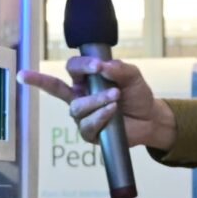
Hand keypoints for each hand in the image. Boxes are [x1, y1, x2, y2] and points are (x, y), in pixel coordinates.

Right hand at [16, 55, 178, 152]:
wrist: (149, 118)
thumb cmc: (136, 95)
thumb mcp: (132, 76)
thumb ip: (119, 69)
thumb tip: (102, 65)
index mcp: (86, 80)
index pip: (73, 68)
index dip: (81, 65)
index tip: (97, 65)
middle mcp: (80, 96)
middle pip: (59, 88)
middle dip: (46, 81)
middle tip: (60, 74)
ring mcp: (83, 116)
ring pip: (77, 108)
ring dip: (97, 100)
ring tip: (116, 97)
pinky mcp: (89, 133)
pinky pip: (86, 125)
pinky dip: (100, 116)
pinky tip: (112, 111)